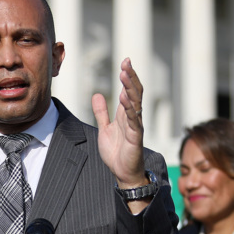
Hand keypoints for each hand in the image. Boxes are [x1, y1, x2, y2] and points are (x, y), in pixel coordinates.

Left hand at [93, 58, 148, 211]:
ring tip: (124, 75)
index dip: (128, 76)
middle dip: (131, 77)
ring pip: (135, 104)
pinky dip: (130, 110)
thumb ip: (101, 112)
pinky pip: (134, 121)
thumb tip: (97, 95)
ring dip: (130, 89)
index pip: (129, 91)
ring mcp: (135, 127)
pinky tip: (125, 99)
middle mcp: (133, 118)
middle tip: (126, 63)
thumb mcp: (104, 128)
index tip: (125, 62)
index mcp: (126, 114)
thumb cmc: (116, 151)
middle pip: (134, 93)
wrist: (122, 172)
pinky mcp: (135, 138)